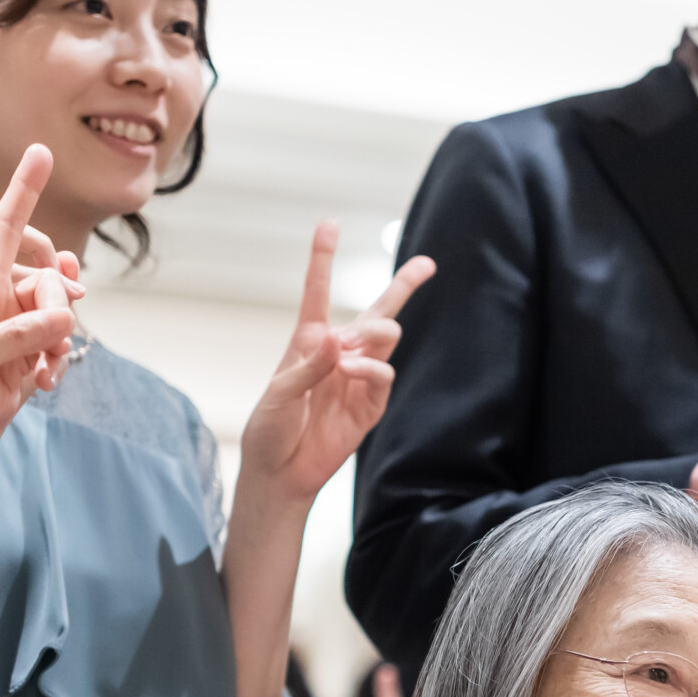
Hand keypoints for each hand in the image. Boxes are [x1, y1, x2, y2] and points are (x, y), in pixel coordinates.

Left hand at [0, 104, 81, 487]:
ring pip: (52, 296)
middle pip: (7, 229)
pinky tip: (45, 384)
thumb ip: (10, 340)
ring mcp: (2, 321)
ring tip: (47, 363)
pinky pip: (58, 342)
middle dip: (24, 192)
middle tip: (43, 152)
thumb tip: (62, 321)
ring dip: (61, 323)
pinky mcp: (21, 353)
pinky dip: (59, 361)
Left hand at [236, 223, 435, 502]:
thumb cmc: (270, 430)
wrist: (281, 473)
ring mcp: (358, 379)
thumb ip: (308, 365)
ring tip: (351, 351)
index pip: (317, 292)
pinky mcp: (372, 405)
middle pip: (377, 311)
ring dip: (372, 336)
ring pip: (384, 338)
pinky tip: (352, 371)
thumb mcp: (277, 394)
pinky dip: (371, 369)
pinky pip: (384, 375)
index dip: (323, 257)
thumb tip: (338, 339)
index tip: (329, 223)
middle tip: (427, 264)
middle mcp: (338, 354)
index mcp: (308, 342)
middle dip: (404, 286)